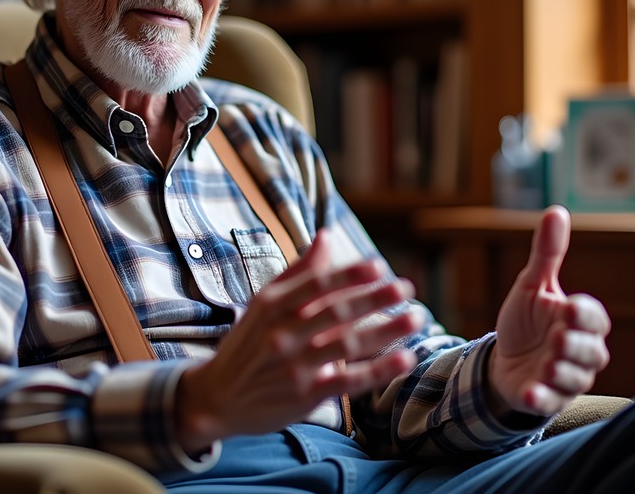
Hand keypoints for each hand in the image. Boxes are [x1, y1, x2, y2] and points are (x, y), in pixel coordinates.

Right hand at [175, 229, 421, 453]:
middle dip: (375, 298)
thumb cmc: (247, 344)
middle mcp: (282, 333)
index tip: (379, 265)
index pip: (316, 284)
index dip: (349, 275)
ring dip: (387, 330)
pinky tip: (405, 357)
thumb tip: (326, 237)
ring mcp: (294, 366)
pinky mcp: (305, 396)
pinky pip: (349, 381)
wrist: (217, 397)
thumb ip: (298, 271)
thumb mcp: (264, 303)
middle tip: (407, 287)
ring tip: (416, 317)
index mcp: (271, 305)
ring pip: (348, 344)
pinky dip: (379, 370)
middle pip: (337, 312)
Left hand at [490, 205, 610, 416]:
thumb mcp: (531, 286)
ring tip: (545, 364)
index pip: (594, 318)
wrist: (503, 358)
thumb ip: (547, 254)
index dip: (584, 314)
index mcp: (579, 322)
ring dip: (561, 372)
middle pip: (592, 352)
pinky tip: (530, 392)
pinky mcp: (547, 399)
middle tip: (558, 338)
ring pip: (575, 379)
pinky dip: (542, 398)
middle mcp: (580, 352)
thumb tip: (557, 210)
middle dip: (576, 345)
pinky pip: (551, 402)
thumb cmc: (525, 321)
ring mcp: (566, 378)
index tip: (568, 307)